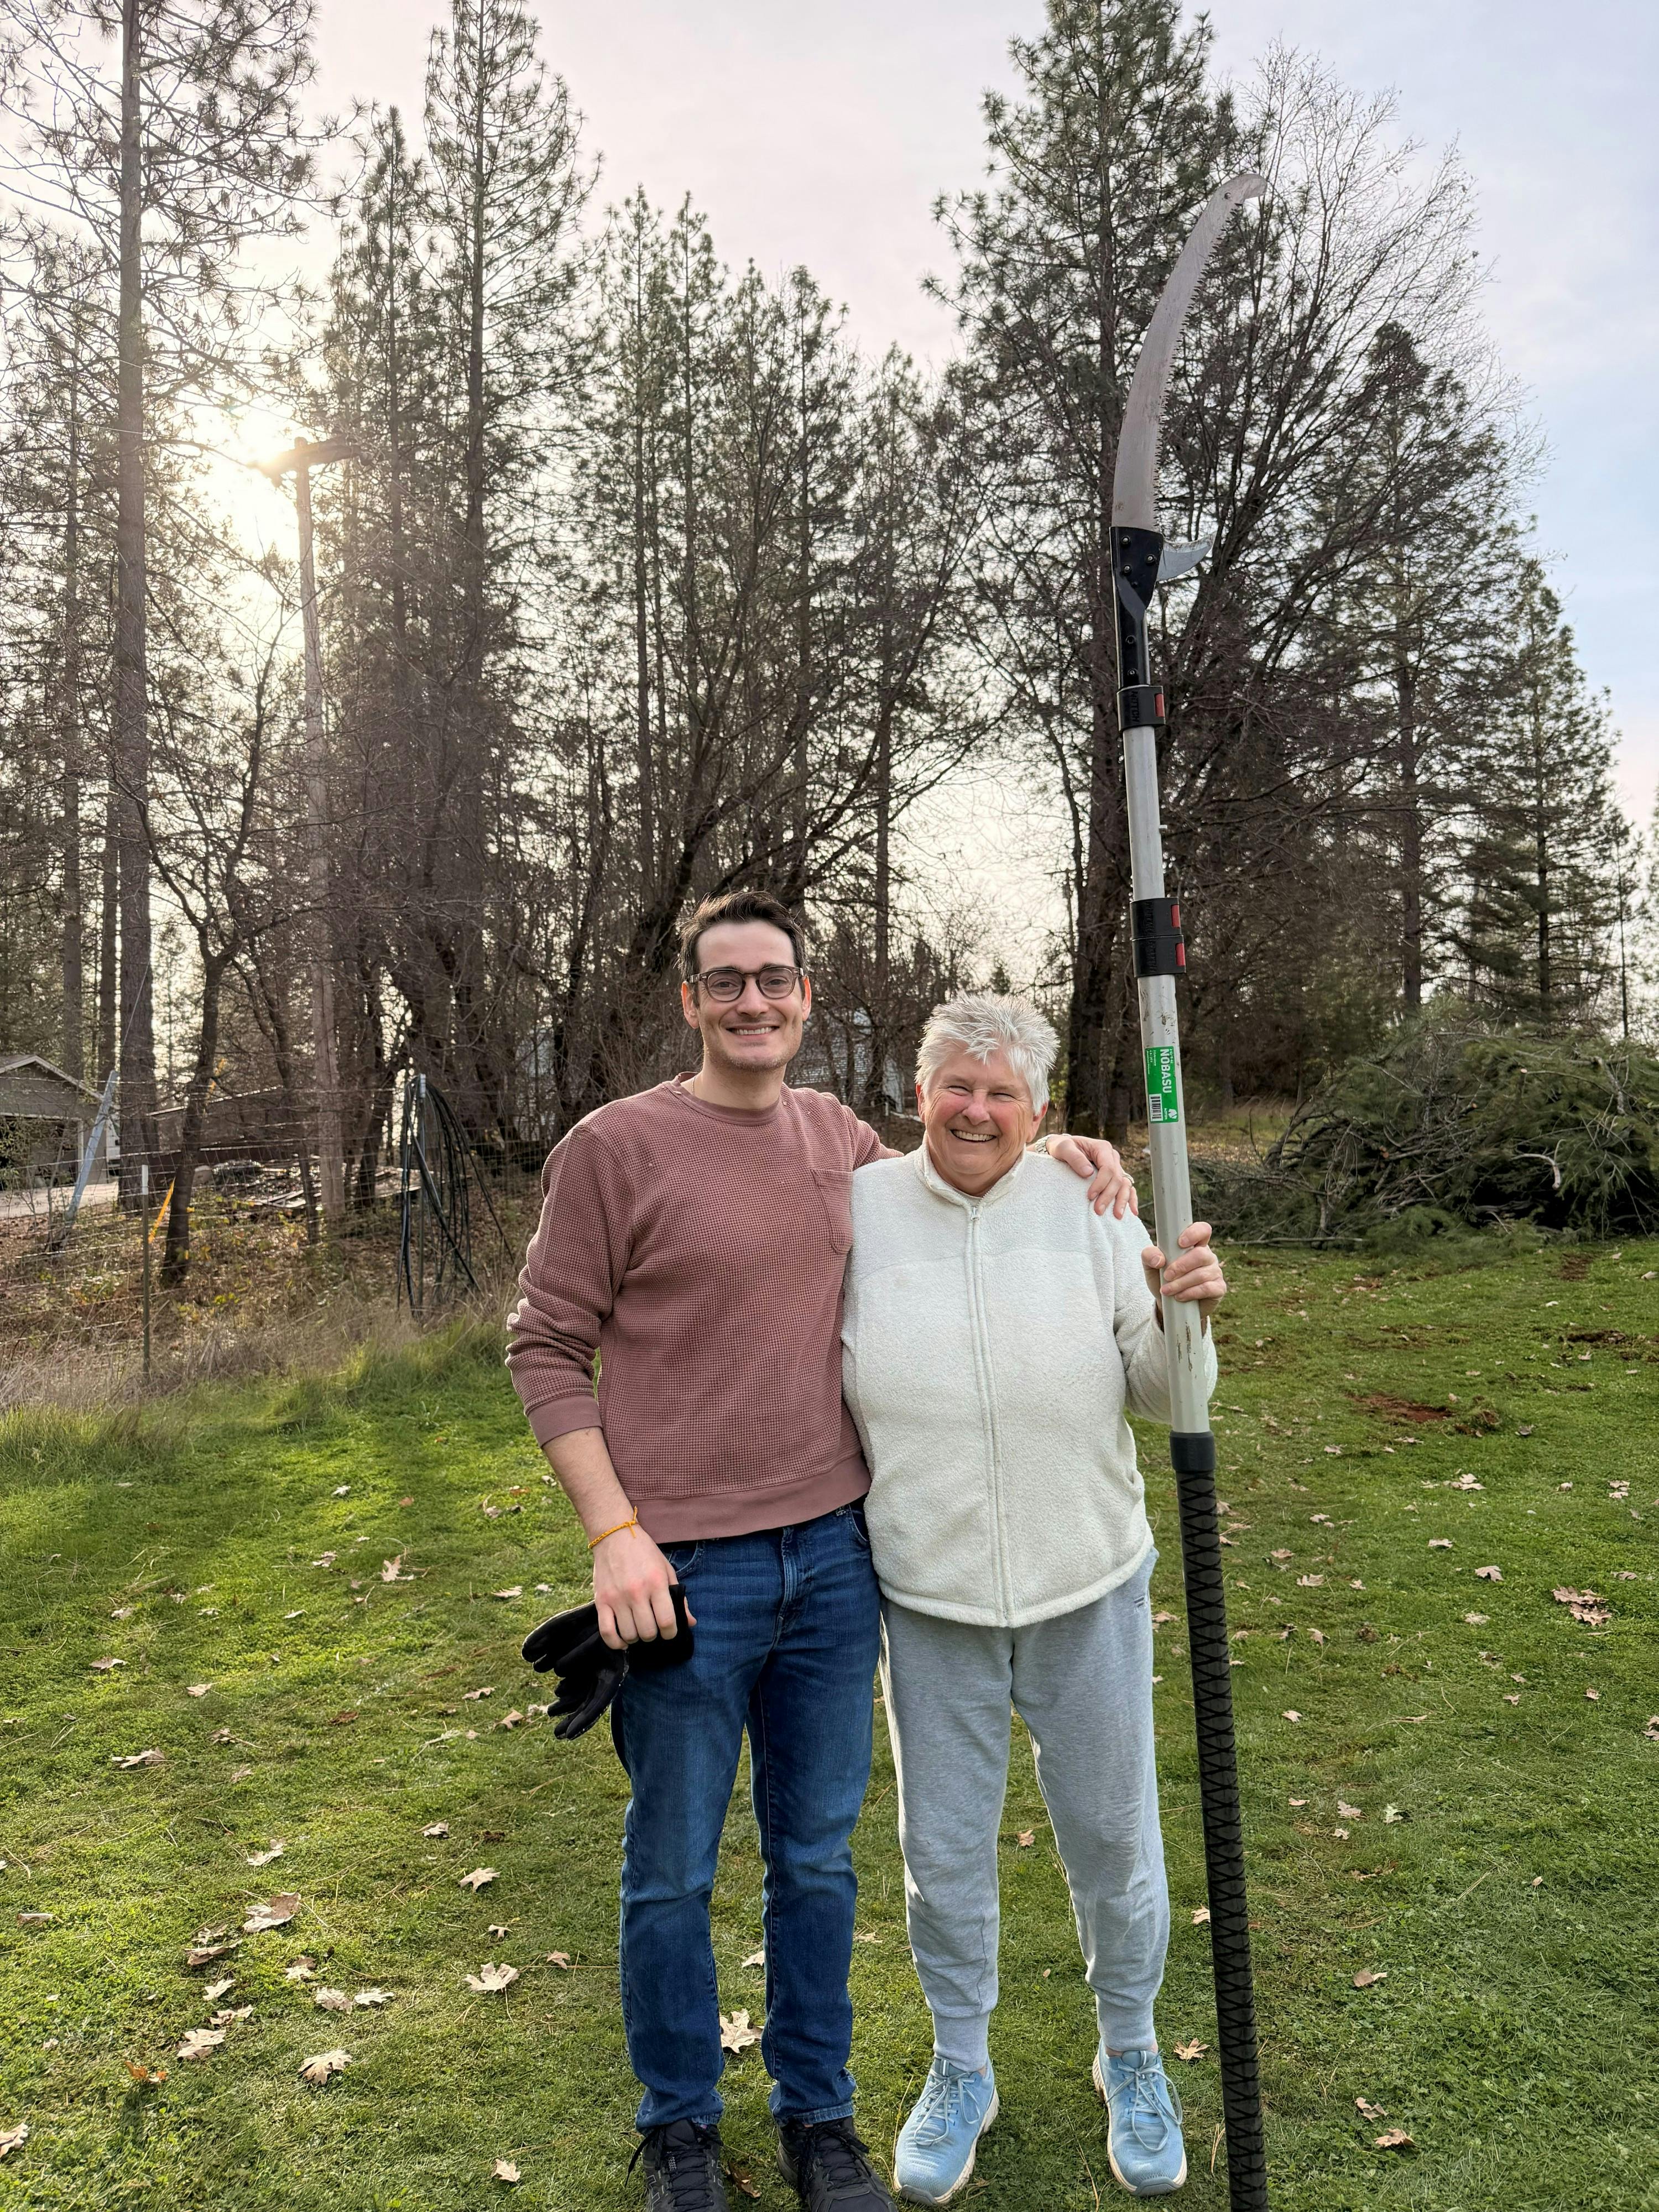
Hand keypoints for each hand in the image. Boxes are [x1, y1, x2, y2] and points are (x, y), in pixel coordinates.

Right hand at [591, 1526, 692, 1650]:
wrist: (614, 1536)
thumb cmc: (644, 1552)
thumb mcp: (666, 1569)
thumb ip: (679, 1597)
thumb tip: (690, 1622)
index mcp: (656, 1583)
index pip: (667, 1621)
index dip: (671, 1633)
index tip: (669, 1631)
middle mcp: (636, 1592)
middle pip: (648, 1631)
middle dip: (654, 1635)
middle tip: (653, 1628)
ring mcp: (616, 1598)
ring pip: (629, 1634)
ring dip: (637, 1638)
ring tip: (638, 1629)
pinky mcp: (600, 1601)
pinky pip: (606, 1632)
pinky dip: (616, 1643)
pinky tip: (623, 1641)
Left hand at [1047, 1131, 1139, 1217]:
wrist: (1063, 1149)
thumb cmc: (1062, 1148)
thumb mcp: (1062, 1148)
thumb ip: (1074, 1158)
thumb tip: (1088, 1173)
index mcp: (1102, 1148)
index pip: (1108, 1168)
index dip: (1101, 1184)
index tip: (1090, 1196)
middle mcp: (1112, 1157)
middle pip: (1117, 1178)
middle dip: (1109, 1196)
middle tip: (1098, 1211)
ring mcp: (1115, 1167)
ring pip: (1125, 1184)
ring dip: (1122, 1200)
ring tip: (1117, 1216)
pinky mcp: (1114, 1176)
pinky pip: (1127, 1187)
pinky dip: (1131, 1199)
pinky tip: (1132, 1212)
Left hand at [1142, 1221, 1225, 1328]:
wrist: (1169, 1304)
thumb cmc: (1163, 1279)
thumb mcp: (1151, 1266)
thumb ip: (1149, 1256)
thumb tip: (1159, 1259)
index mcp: (1194, 1244)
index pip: (1202, 1230)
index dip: (1194, 1233)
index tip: (1180, 1243)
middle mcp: (1207, 1256)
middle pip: (1200, 1254)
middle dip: (1181, 1266)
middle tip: (1167, 1275)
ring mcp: (1215, 1272)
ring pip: (1201, 1274)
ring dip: (1181, 1283)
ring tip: (1167, 1290)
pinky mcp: (1219, 1288)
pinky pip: (1207, 1288)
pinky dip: (1190, 1293)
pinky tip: (1179, 1296)